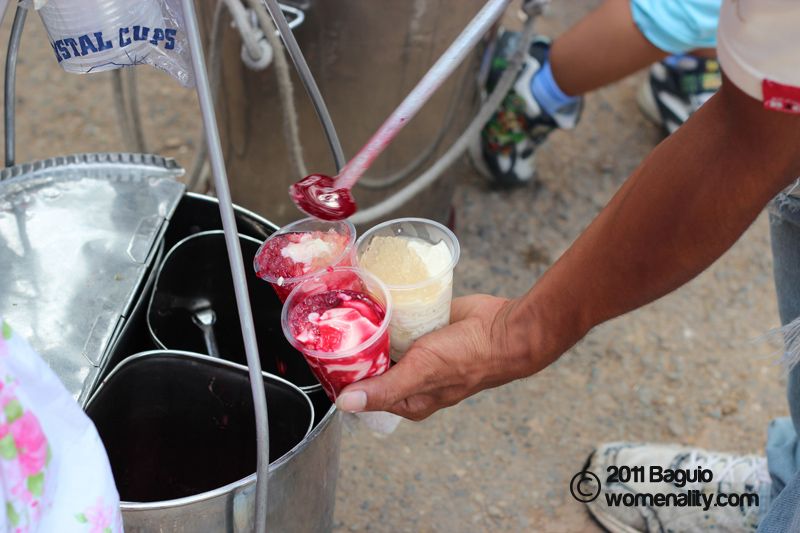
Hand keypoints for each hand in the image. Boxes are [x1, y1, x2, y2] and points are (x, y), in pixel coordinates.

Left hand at [335, 294, 540, 420]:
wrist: (506, 328)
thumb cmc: (470, 358)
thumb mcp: (422, 373)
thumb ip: (384, 389)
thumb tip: (345, 404)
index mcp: (406, 399)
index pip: (362, 390)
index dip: (341, 374)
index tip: (320, 354)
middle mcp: (410, 377)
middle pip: (370, 363)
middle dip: (353, 347)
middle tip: (330, 323)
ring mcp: (417, 350)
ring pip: (383, 339)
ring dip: (369, 326)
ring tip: (346, 306)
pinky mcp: (424, 326)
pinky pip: (399, 319)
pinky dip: (388, 310)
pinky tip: (373, 297)